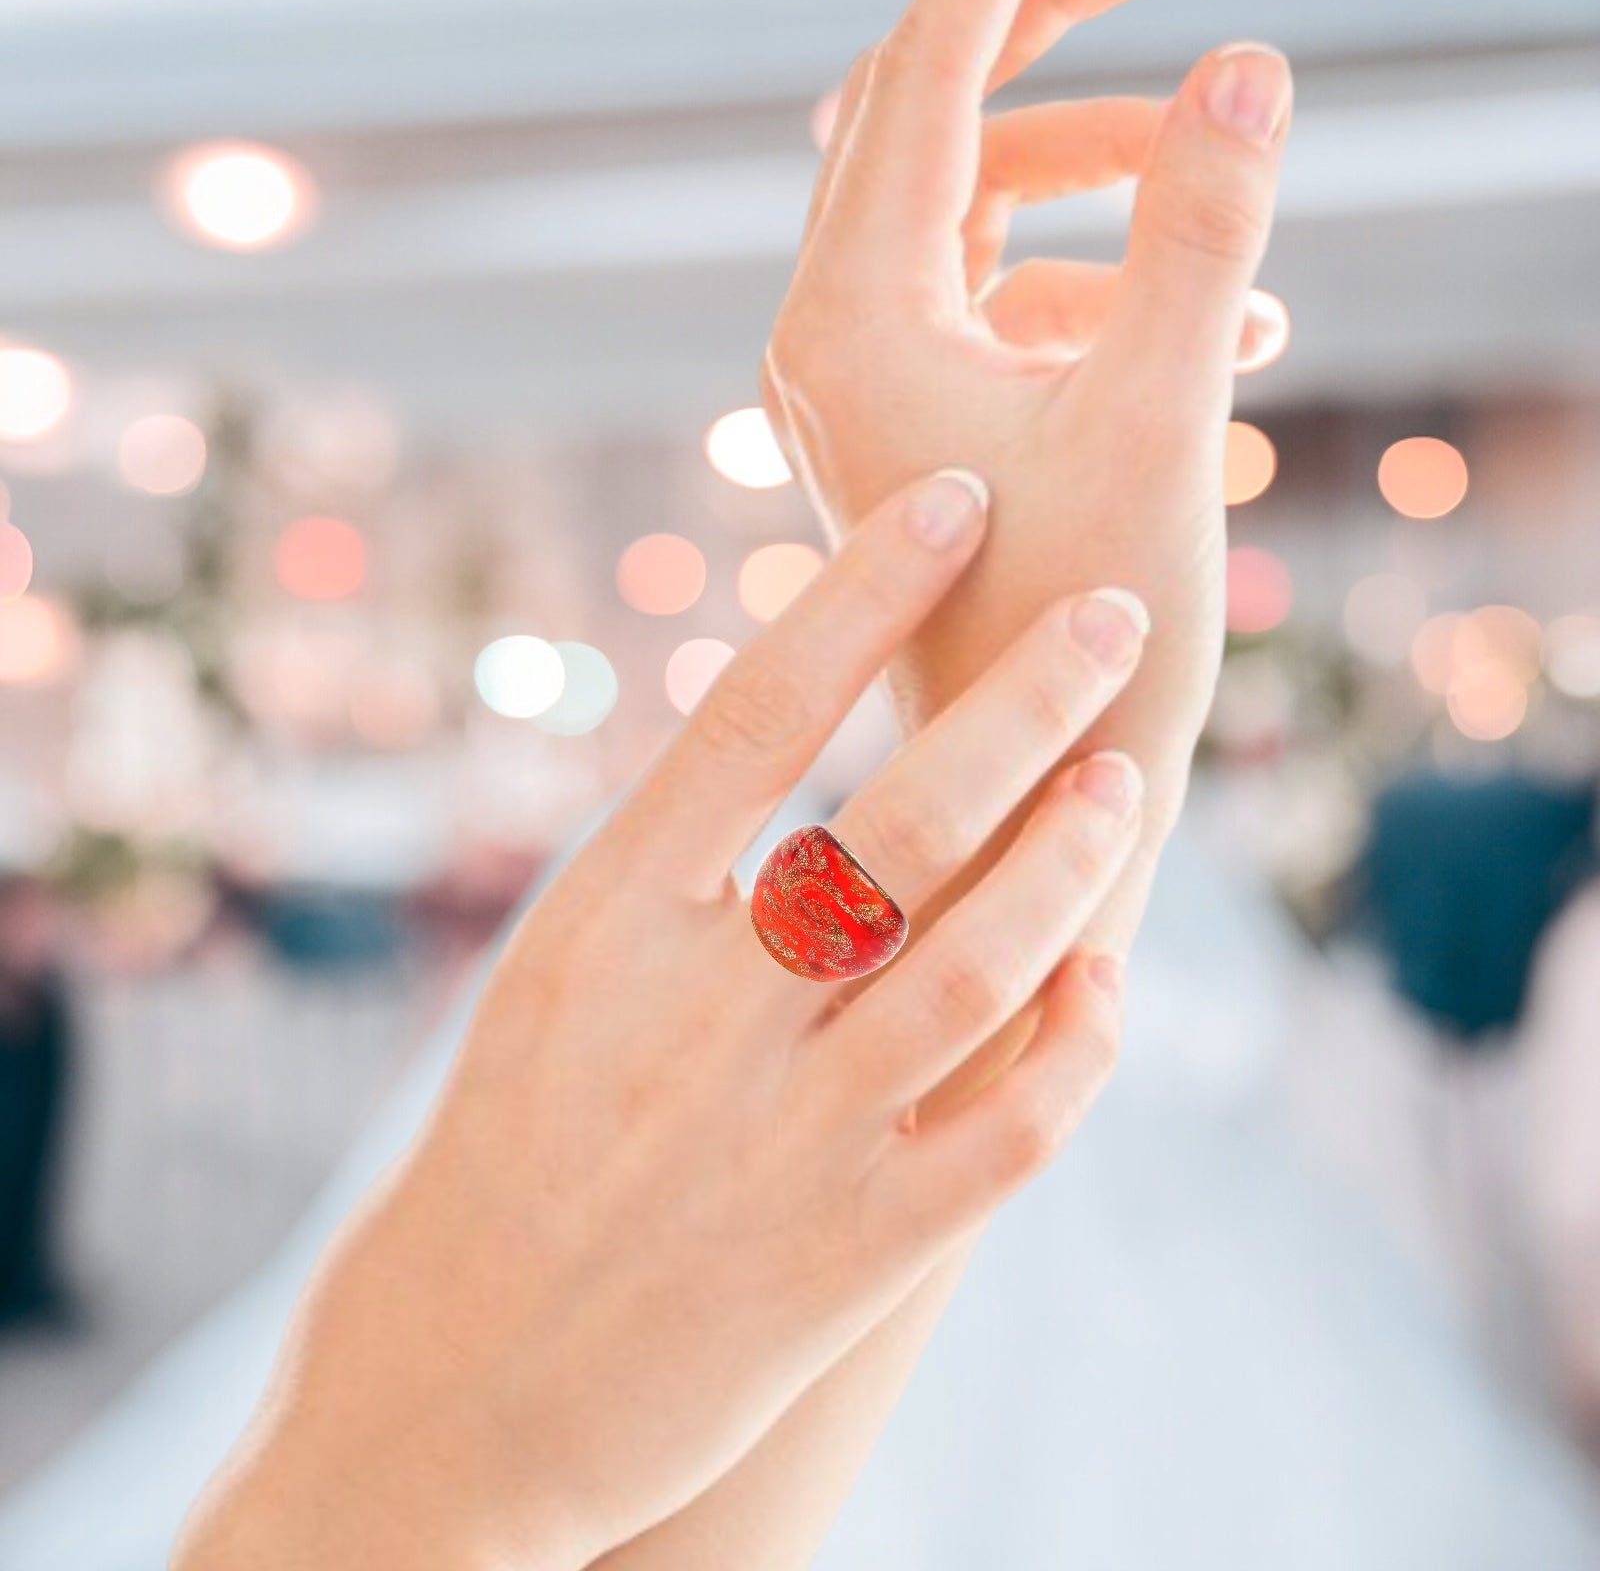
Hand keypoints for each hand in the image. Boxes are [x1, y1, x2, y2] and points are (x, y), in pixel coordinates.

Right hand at [174, 470, 1151, 1569]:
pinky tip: (1110, 980)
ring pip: (975, 969)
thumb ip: (673, 868)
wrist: (451, 1392)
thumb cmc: (510, 1153)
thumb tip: (791, 732)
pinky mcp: (844, 1259)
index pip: (754, 712)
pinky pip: (1002, 1140)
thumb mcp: (556, 981)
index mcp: (605, 921)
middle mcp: (697, 1016)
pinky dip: (1076, 1051)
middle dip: (1023, 705)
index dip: (863, 590)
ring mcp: (778, 1141)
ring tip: (1129, 780)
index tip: (954, 498)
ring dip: (1069, 861)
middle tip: (1114, 616)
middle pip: (898, 824)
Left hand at [764, 0, 1291, 1031]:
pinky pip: (992, 298)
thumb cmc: (1079, 639)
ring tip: (1220, 200)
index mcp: (852, 319)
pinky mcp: (911, 426)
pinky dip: (1091, 284)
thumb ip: (1200, 236)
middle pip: (918, 116)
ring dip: (1093, 181)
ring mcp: (863, 384)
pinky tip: (1219, 336)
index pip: (920, 76)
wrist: (1021, 797)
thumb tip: (1246, 66)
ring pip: (963, 206)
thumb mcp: (1156, 420)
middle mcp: (828, 339)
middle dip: (1047, 46)